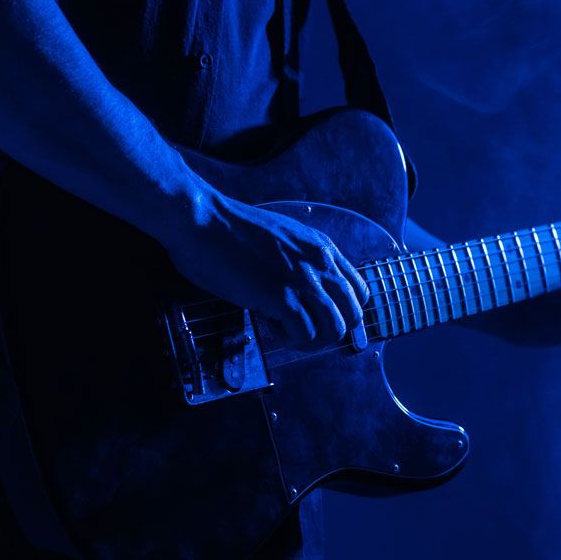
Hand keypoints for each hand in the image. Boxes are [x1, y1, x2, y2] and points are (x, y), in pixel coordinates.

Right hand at [166, 192, 369, 349]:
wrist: (202, 220)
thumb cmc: (231, 230)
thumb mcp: (283, 238)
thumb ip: (301, 259)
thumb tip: (303, 288)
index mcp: (323, 248)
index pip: (358, 291)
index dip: (342, 312)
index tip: (319, 317)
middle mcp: (320, 263)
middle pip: (353, 315)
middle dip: (331, 331)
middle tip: (303, 330)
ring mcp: (303, 280)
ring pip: (335, 329)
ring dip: (312, 339)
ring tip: (286, 331)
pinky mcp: (281, 296)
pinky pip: (305, 334)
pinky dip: (289, 339)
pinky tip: (269, 325)